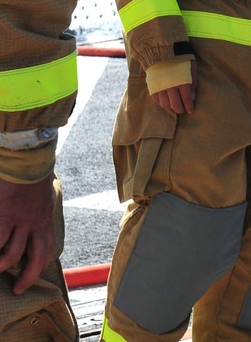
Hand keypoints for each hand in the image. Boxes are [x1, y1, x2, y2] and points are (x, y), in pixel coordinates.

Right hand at [0, 174, 54, 293]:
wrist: (26, 159)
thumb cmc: (31, 174)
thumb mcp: (42, 194)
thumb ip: (37, 210)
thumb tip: (35, 217)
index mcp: (45, 218)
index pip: (48, 247)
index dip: (42, 264)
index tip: (35, 274)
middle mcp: (36, 223)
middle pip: (37, 258)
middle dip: (28, 277)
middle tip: (19, 289)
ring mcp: (20, 222)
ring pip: (12, 255)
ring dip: (1, 267)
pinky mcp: (4, 217)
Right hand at [151, 60, 197, 113]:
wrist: (162, 49)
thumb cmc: (181, 58)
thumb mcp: (192, 68)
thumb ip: (193, 82)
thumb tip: (192, 97)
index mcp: (182, 81)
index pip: (186, 99)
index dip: (189, 107)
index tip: (190, 111)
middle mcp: (170, 86)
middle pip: (175, 104)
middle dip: (180, 110)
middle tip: (183, 110)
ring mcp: (160, 86)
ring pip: (165, 104)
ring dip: (170, 107)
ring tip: (174, 106)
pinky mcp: (152, 85)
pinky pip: (156, 99)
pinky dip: (161, 102)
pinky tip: (166, 101)